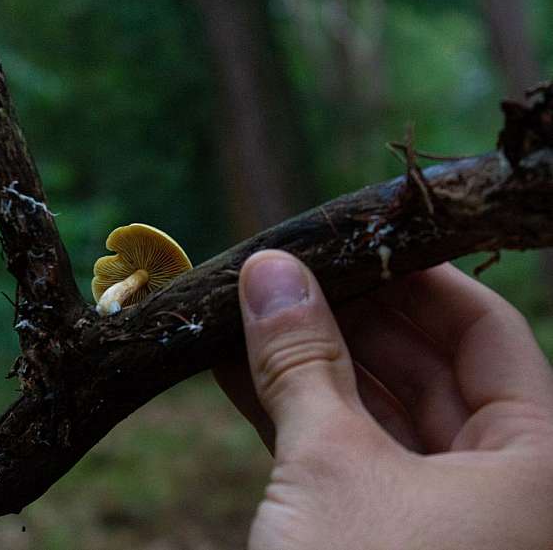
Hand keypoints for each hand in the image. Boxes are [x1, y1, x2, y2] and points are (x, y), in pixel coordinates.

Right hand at [216, 250, 552, 548]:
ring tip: (249, 316)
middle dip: (347, 319)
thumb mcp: (331, 465)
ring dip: (308, 366)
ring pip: (377, 415)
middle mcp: (498, 487)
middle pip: (428, 370)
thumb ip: (300, 361)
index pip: (487, 333)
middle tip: (283, 278)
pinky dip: (295, 418)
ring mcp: (435, 515)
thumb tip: (268, 272)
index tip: (353, 243)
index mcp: (535, 466)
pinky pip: (344, 459)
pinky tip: (240, 374)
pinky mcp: (378, 538)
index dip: (416, 279)